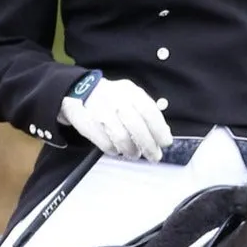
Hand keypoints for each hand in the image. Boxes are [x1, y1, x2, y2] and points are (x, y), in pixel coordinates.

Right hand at [58, 77, 172, 160]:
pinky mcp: (84, 120)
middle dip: (148, 146)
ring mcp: (98, 109)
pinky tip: (117, 150)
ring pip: (120, 137)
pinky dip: (113, 150)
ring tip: (134, 154)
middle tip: (154, 156)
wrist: (80, 91)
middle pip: (136, 126)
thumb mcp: (134, 99)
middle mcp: (115, 98)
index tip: (165, 143)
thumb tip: (164, 133)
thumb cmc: (116, 101)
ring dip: (131, 150)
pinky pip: (104, 142)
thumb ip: (150, 115)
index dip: (159, 130)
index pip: (149, 111)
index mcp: (130, 92)